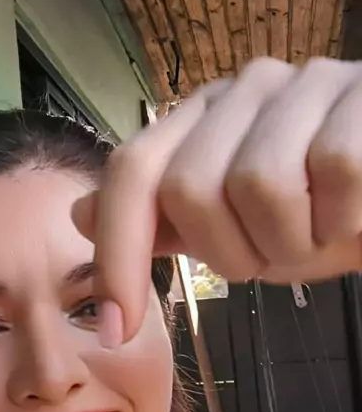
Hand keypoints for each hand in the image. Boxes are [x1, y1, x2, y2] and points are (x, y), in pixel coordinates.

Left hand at [73, 57, 361, 345]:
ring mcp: (307, 81)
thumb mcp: (238, 233)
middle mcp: (246, 88)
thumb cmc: (324, 217)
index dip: (118, 253)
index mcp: (205, 118)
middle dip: (232, 253)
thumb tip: (78, 214)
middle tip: (276, 257)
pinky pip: (335, 172)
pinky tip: (359, 214)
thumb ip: (163, 225)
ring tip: (322, 235)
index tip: (117, 330)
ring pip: (260, 183)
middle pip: (190, 187)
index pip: (132, 172)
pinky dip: (347, 220)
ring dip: (293, 242)